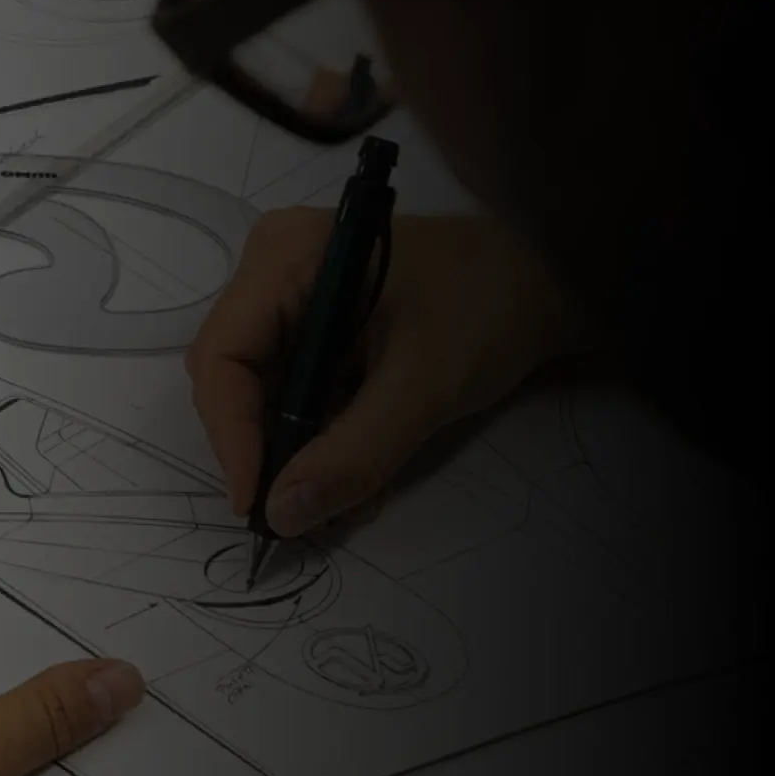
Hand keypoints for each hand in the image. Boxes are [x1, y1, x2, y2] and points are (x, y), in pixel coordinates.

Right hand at [187, 208, 586, 536]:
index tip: (258, 505)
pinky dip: (326, 439)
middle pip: (236, 381)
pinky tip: (364, 467)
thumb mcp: (425, 387)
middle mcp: (274, 273)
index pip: (222, 358)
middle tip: (306, 513)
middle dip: (271, 452)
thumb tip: (282, 517)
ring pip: (267, 397)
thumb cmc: (492, 308)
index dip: (231, 436)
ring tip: (349, 498)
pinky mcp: (321, 328)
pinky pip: (300, 394)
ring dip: (302, 455)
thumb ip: (354, 454)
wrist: (552, 281)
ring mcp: (296, 299)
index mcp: (285, 258)